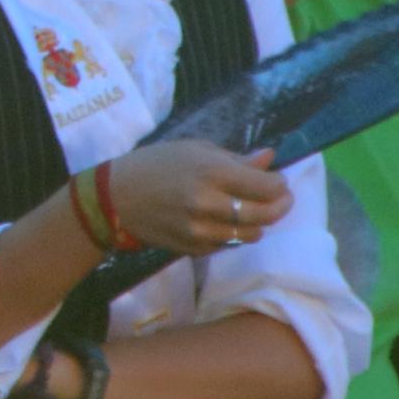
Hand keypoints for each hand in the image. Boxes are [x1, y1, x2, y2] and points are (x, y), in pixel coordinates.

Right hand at [98, 140, 289, 255]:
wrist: (115, 198)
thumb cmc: (156, 164)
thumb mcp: (195, 149)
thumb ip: (235, 158)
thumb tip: (269, 159)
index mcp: (212, 173)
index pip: (266, 187)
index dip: (280, 185)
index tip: (279, 181)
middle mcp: (209, 204)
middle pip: (265, 215)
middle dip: (280, 206)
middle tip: (282, 199)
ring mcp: (201, 231)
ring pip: (250, 234)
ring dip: (260, 223)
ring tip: (255, 210)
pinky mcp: (194, 249)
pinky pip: (228, 244)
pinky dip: (234, 233)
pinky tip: (227, 221)